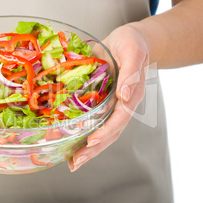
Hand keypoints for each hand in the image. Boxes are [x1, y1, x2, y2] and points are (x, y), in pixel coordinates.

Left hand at [69, 24, 148, 171]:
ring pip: (101, 131)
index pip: (119, 119)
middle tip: (76, 162)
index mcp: (131, 96)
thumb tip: (126, 95)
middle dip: (93, 149)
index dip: (105, 132)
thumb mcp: (133, 51)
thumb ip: (132, 73)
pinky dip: (83, 133)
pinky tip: (70, 141)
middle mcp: (121, 105)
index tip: (91, 142)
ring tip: (72, 162)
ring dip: (88, 148)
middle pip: (110, 133)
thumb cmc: (132, 43)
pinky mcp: (101, 102)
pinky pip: (93, 121)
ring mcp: (111, 106)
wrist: (130, 40)